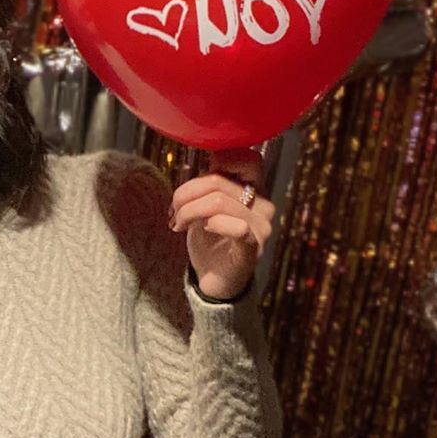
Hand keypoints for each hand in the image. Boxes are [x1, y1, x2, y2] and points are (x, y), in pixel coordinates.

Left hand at [168, 147, 274, 299]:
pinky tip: (203, 230)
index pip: (249, 158)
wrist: (214, 280)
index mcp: (254, 190)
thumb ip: (210, 184)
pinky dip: (213, 224)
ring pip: (218, 202)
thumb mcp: (206, 205)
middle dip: (185, 193)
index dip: (221, 160)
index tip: (197, 180)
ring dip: (188, 211)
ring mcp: (261, 227)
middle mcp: (263, 205)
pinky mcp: (253, 248)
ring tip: (177, 223)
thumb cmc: (210, 240)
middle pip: (218, 181)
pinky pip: (237, 227)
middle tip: (173, 210)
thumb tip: (207, 158)